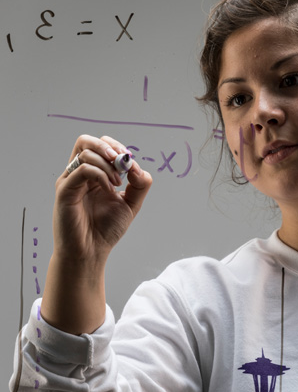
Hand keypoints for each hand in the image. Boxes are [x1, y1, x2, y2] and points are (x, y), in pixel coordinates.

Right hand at [53, 135, 152, 264]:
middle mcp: (79, 174)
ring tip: (118, 183)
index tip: (130, 163)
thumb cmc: (106, 229)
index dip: (117, 147)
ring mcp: (70, 181)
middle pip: (86, 141)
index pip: (101, 145)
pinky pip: (82, 169)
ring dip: (108, 164)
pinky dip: (101, 175)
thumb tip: (138, 167)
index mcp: (93, 174)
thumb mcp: (131, 203)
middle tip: (122, 162)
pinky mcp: (65, 190)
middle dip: (109, 146)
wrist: (91, 251)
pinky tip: (110, 189)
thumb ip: (139, 184)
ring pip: (85, 152)